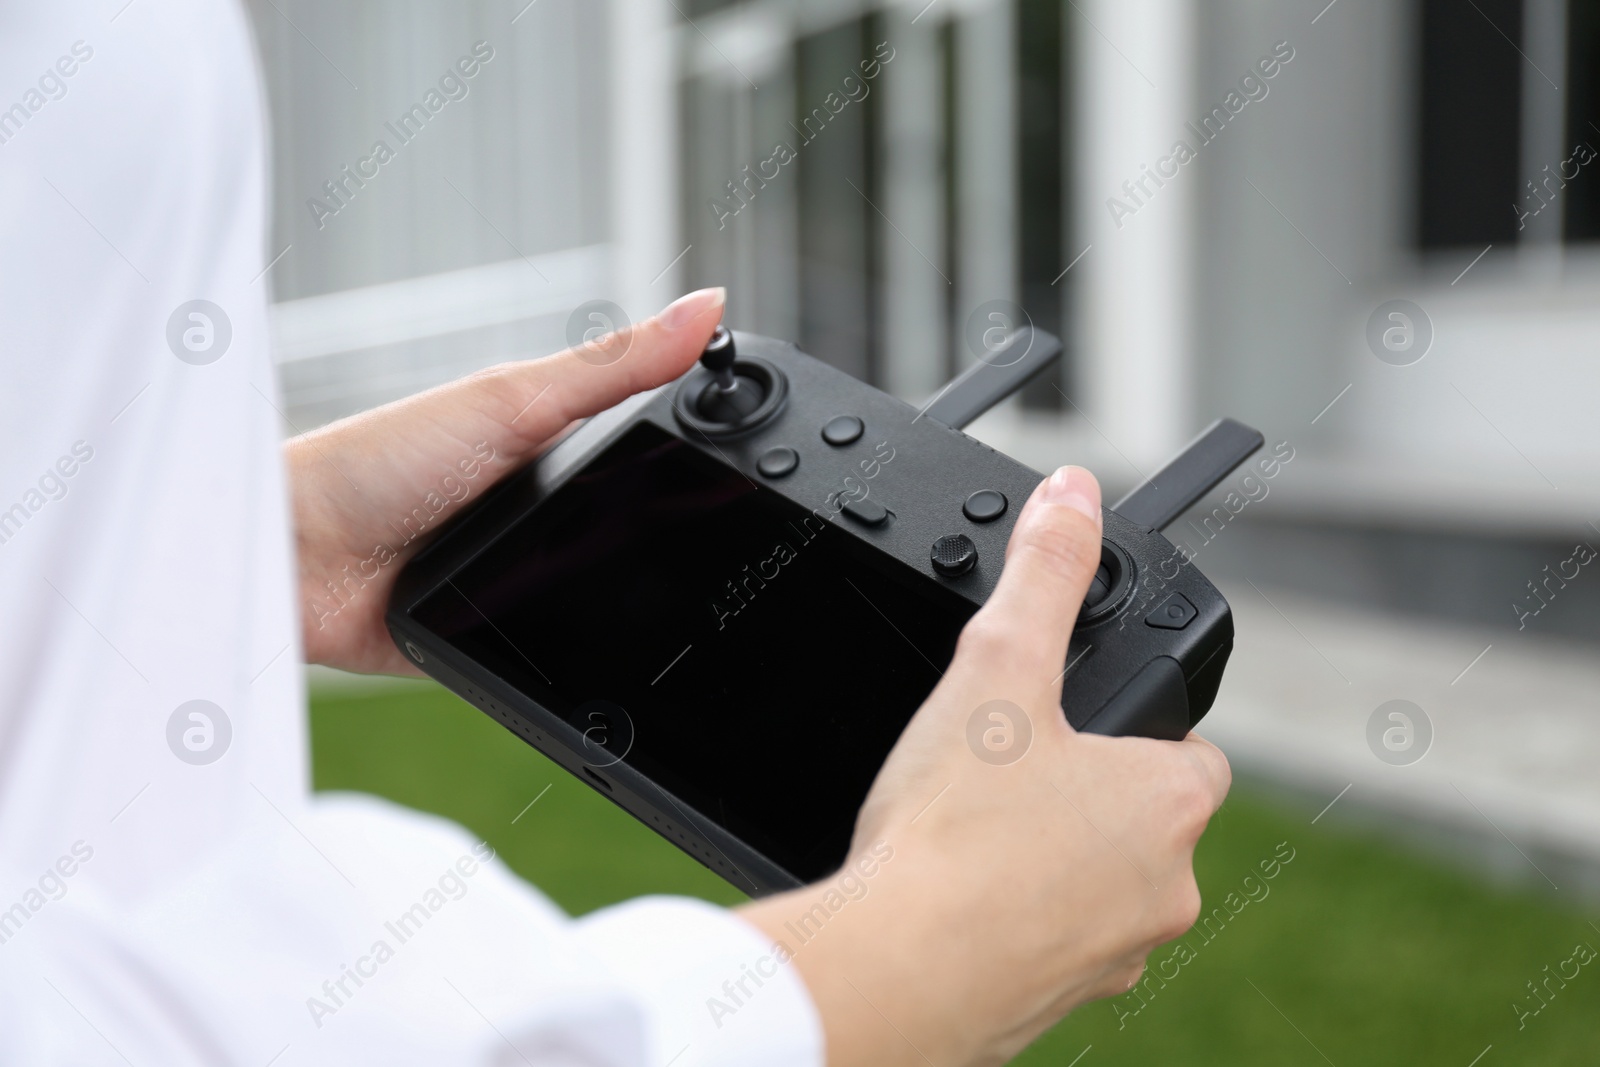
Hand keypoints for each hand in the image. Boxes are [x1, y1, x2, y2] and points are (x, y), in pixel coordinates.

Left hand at [287, 287, 726, 675]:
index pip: (651, 445)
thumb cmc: (376, 461)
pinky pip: (564, 652)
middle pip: (641, 528)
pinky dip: (583, 650)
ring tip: (666, 598)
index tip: (765, 457)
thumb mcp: (514, 401)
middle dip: (679, 543)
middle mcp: (541, 509)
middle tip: (721, 546)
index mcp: (551, 441)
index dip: (705, 457)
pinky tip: (604, 646)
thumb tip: (706, 306)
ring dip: (630, 600)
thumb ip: (612, 365)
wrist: (296, 558)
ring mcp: (523, 574)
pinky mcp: (503, 639)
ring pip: (609, 596)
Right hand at [739, 466, 1230, 1066]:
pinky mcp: (1057, 1005)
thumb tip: (1074, 494)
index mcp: (1167, 804)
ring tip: (969, 836)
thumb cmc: (953, 835)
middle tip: (1000, 777)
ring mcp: (1115, 956)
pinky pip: (1050, 944)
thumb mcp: (997, 668)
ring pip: (1097, 887)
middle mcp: (1163, 890)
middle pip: (1139, 820)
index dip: (1132, 729)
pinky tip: (952, 895)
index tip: (1071, 726)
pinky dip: (1014, 921)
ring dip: (1049, 862)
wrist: (896, 973)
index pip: (1187, 751)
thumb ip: (1044, 573)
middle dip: (1082, 796)